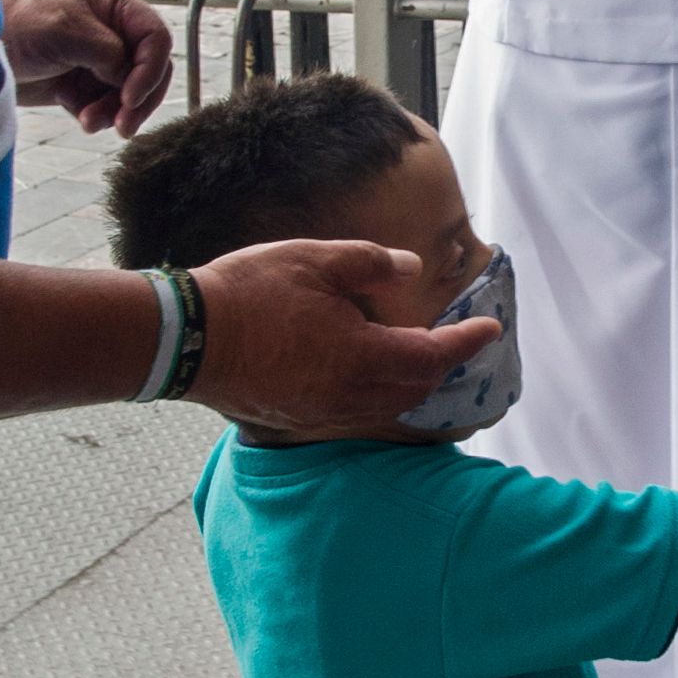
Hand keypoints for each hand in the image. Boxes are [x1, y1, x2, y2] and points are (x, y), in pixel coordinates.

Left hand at [0, 0, 173, 134]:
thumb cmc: (21, 24)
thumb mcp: (67, 29)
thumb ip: (107, 52)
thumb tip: (127, 79)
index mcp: (117, 7)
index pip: (156, 39)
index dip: (150, 70)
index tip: (129, 97)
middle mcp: (115, 34)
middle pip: (151, 72)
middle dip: (139, 101)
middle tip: (123, 126)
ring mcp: (101, 62)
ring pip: (130, 96)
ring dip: (114, 114)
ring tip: (87, 122)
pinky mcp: (84, 86)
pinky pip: (106, 108)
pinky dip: (95, 116)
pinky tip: (74, 112)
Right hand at [189, 239, 501, 433]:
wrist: (188, 339)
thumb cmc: (249, 293)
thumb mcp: (315, 259)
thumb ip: (371, 264)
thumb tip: (408, 269)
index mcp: (363, 356)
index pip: (434, 355)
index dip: (467, 342)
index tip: (490, 328)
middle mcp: (350, 394)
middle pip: (415, 388)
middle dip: (442, 365)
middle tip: (456, 339)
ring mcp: (323, 412)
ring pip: (387, 406)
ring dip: (411, 384)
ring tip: (417, 356)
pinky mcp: (298, 418)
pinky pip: (355, 413)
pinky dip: (378, 396)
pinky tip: (367, 374)